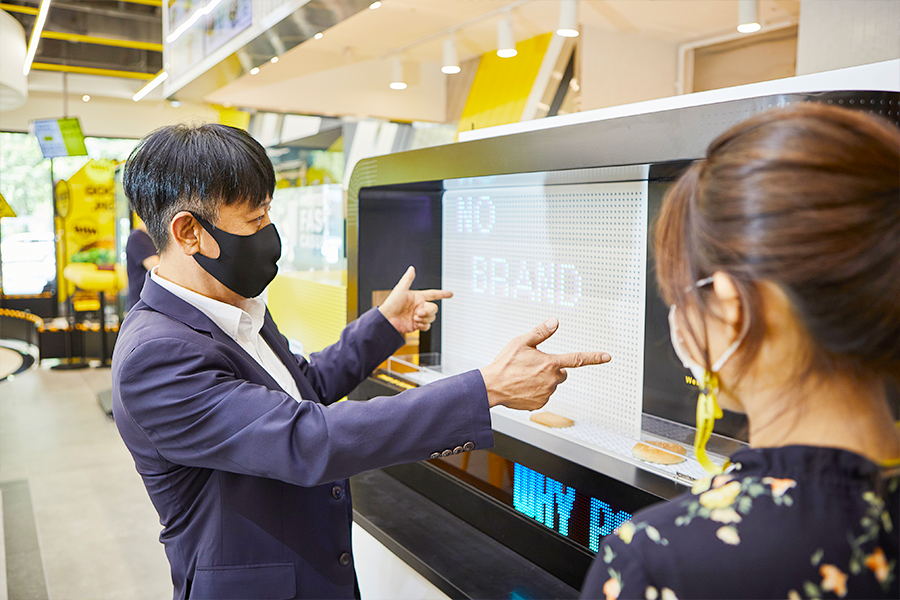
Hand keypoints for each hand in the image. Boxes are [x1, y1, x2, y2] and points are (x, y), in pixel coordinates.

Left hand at [378, 266, 452, 333]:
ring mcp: (419, 316)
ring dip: (424, 319)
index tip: (450, 294)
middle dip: (428, 311)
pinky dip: (423, 325)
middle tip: (418, 313)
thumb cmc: (391, 304)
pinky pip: (427, 326)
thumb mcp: (400, 289)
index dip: (442, 294)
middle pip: (434, 308)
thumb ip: (408, 279)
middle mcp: (419, 306)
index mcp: (418, 297)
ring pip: (431, 317)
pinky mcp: (417, 325)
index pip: (433, 294)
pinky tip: (415, 324)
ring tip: (414, 318)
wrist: (387, 320)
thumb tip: (411, 268)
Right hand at [479, 318, 611, 409]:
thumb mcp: (521, 342)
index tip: (607, 357)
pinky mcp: (539, 404)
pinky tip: (523, 387)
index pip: (577, 359)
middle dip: (552, 369)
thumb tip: (555, 322)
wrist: (491, 387)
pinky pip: (543, 395)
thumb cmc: (505, 364)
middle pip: (561, 373)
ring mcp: (546, 393)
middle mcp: (551, 380)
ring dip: (543, 380)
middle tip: (533, 366)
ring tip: (524, 377)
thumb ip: (540, 332)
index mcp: (550, 363)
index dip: (594, 357)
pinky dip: (536, 391)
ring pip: (552, 384)